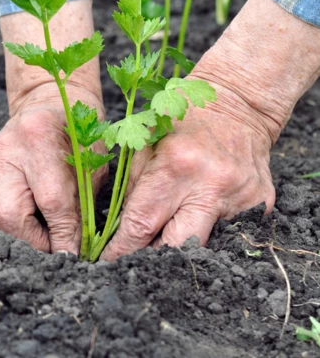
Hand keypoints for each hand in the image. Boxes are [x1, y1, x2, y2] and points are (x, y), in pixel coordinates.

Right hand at [0, 86, 105, 253]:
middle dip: (31, 242)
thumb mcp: (92, 164)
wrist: (47, 104)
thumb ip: (81, 206)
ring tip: (43, 237)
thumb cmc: (78, 135)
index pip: (50, 200)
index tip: (72, 256)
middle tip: (53, 250)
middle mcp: (5, 147)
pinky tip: (28, 217)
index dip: (62, 235)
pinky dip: (10, 222)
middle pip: (6, 214)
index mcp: (39, 135)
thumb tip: (72, 252)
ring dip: (19, 237)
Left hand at [100, 83, 274, 259]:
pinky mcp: (261, 204)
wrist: (237, 105)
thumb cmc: (180, 125)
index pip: (142, 224)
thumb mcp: (145, 147)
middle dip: (152, 258)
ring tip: (163, 244)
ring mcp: (241, 197)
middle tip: (135, 263)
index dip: (123, 249)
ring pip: (205, 245)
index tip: (109, 261)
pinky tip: (197, 220)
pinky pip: (229, 233)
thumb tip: (121, 233)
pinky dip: (208, 231)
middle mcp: (211, 185)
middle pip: (177, 246)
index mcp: (175, 167)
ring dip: (181, 248)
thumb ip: (134, 190)